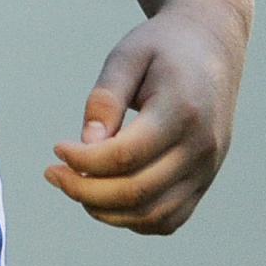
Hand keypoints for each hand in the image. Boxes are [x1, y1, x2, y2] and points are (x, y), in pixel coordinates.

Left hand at [44, 0, 245, 233]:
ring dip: (106, 211)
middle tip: (54, 174)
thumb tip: (85, 146)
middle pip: (138, 192)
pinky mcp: (205, 181)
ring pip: (153, 216)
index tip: (56, 147)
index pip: (126, 155)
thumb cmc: (162, 47)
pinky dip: (132, 218)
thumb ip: (106, 98)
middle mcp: (202, 147)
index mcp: (183, 110)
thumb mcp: (128, 56)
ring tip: (75, 185)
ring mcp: (208, 170)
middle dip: (86, 191)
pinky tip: (104, 196)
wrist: (211, 47)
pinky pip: (168, 219)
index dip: (84, 161)